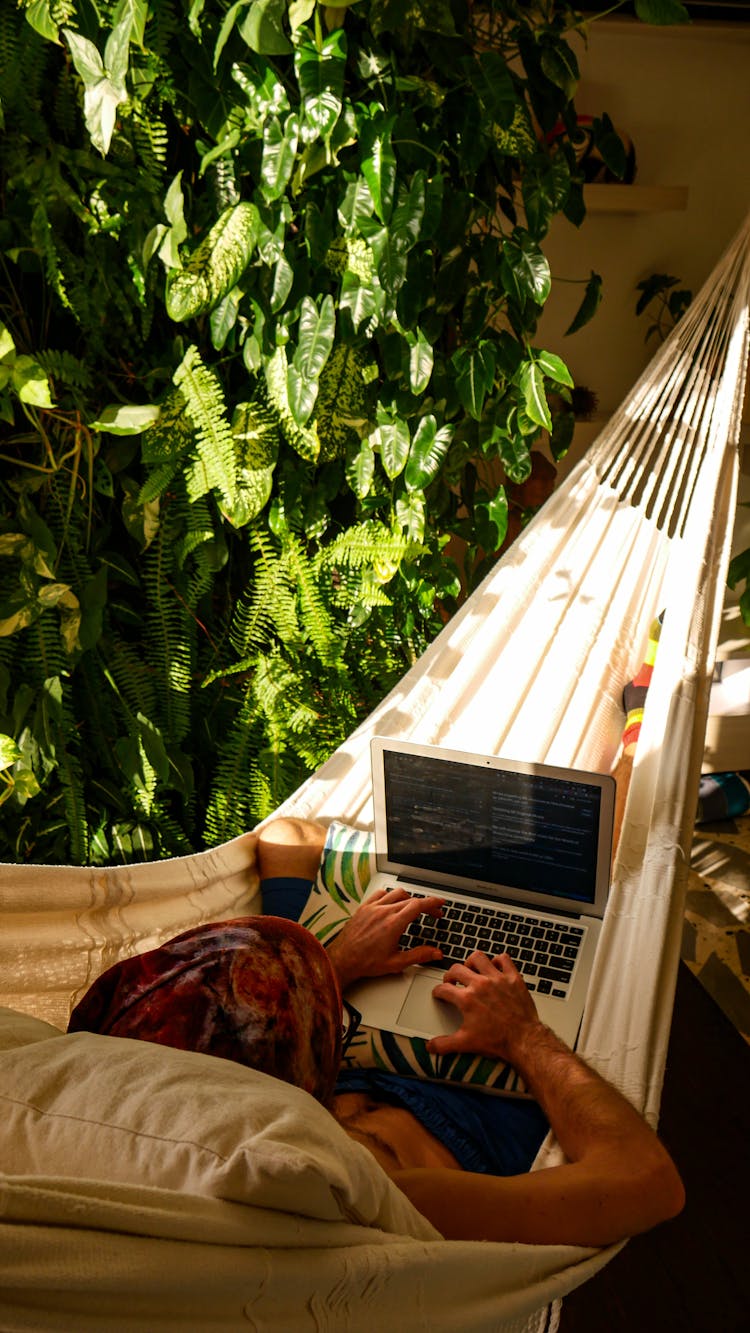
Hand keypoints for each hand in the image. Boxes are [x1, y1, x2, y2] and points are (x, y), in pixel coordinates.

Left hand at [326, 887, 444, 990]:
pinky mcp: (363, 908)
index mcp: (393, 924)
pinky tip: (392, 902)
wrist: (342, 959)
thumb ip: (419, 955)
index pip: (418, 905)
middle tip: (432, 914)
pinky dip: (390, 895)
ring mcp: (372, 908)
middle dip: (425, 905)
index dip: (433, 903)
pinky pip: (380, 893)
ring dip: (409, 898)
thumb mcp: (396, 962)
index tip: (440, 904)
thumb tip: (436, 953)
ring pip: (396, 893)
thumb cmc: (365, 962)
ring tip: (414, 908)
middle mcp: (383, 912)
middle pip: (410, 899)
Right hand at [427, 951, 541, 1061]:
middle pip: (457, 969)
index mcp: (467, 999)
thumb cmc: (498, 1040)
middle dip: (450, 975)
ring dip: (471, 962)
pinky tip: (494, 968)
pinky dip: (498, 961)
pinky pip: (504, 959)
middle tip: (451, 981)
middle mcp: (480, 985)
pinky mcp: (513, 978)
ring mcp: (497, 979)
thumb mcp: (466, 1044)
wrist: (524, 1040)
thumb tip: (430, 1046)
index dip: (438, 991)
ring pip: (478, 958)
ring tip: (470, 969)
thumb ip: (444, 1044)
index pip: (444, 989)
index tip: (440, 993)